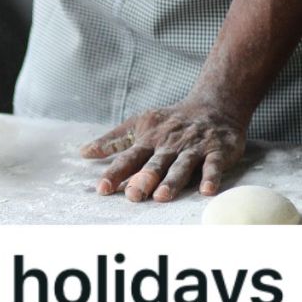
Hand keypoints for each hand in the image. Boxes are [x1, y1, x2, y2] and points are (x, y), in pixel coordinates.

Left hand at [80, 100, 246, 201]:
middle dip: (144, 179)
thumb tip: (83, 152)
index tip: (102, 189)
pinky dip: (211, 176)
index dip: (115, 173)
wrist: (215, 104)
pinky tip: (207, 190)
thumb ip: (113, 141)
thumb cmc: (171, 120)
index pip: (129, 158)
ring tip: (162, 196)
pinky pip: (214, 164)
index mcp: (149, 140)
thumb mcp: (140, 125)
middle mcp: (170, 144)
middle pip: (155, 163)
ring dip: (172, 180)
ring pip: (182, 165)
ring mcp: (194, 148)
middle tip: (133, 195)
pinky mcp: (218, 150)